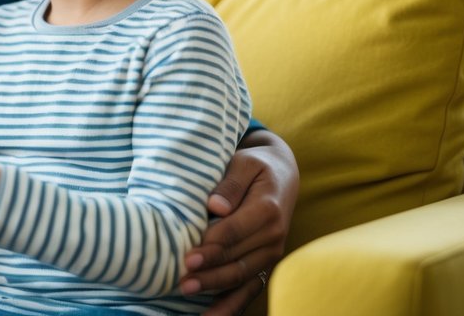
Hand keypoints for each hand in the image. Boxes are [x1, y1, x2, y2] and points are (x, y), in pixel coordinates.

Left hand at [180, 131, 298, 314]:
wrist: (282, 173)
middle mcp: (274, 235)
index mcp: (267, 210)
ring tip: (187, 293)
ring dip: (215, 289)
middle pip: (237, 260)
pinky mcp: (266, 262)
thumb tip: (215, 207)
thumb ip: (229, 184)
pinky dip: (232, 304)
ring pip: (242, 277)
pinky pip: (250, 287)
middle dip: (208, 273)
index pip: (234, 233)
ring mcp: (272, 252)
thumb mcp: (243, 163)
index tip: (187, 258)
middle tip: (181, 281)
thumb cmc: (255, 166)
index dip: (210, 247)